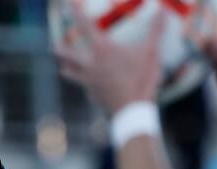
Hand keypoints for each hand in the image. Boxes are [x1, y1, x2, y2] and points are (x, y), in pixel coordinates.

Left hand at [54, 0, 164, 114]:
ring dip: (66, 68)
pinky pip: (86, 89)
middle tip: (54, 45)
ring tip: (61, 67)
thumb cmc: (141, 79)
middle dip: (60, 48)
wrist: (133, 110)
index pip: (84, 25)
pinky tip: (89, 89)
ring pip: (70, 73)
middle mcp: (90, 64)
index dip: (75, 11)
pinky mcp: (93, 95)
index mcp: (102, 49)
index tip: (66, 2)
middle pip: (68, 54)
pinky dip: (86, 87)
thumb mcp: (150, 53)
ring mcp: (89, 82)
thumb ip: (155, 31)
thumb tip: (163, 12)